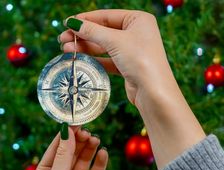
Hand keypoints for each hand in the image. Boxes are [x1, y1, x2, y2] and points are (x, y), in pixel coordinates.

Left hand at [33, 125, 107, 169]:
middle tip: (88, 132)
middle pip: (72, 151)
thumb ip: (63, 154)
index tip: (76, 123)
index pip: (57, 147)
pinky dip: (100, 162)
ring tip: (96, 140)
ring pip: (84, 159)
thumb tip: (67, 131)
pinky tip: (103, 153)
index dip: (66, 135)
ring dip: (90, 148)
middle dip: (80, 141)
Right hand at [59, 9, 204, 169]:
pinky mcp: (128, 66)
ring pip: (104, 46)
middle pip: (104, 31)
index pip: (106, 16)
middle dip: (83, 36)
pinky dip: (95, 59)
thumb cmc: (140, 60)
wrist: (153, 91)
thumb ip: (93, 31)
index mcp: (138, 20)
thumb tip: (73, 23)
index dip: (85, 19)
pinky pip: (108, 60)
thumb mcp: (115, 41)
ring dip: (86, 48)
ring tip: (66, 49)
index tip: (67, 24)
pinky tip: (81, 59)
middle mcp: (136, 33)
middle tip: (63, 39)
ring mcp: (132, 51)